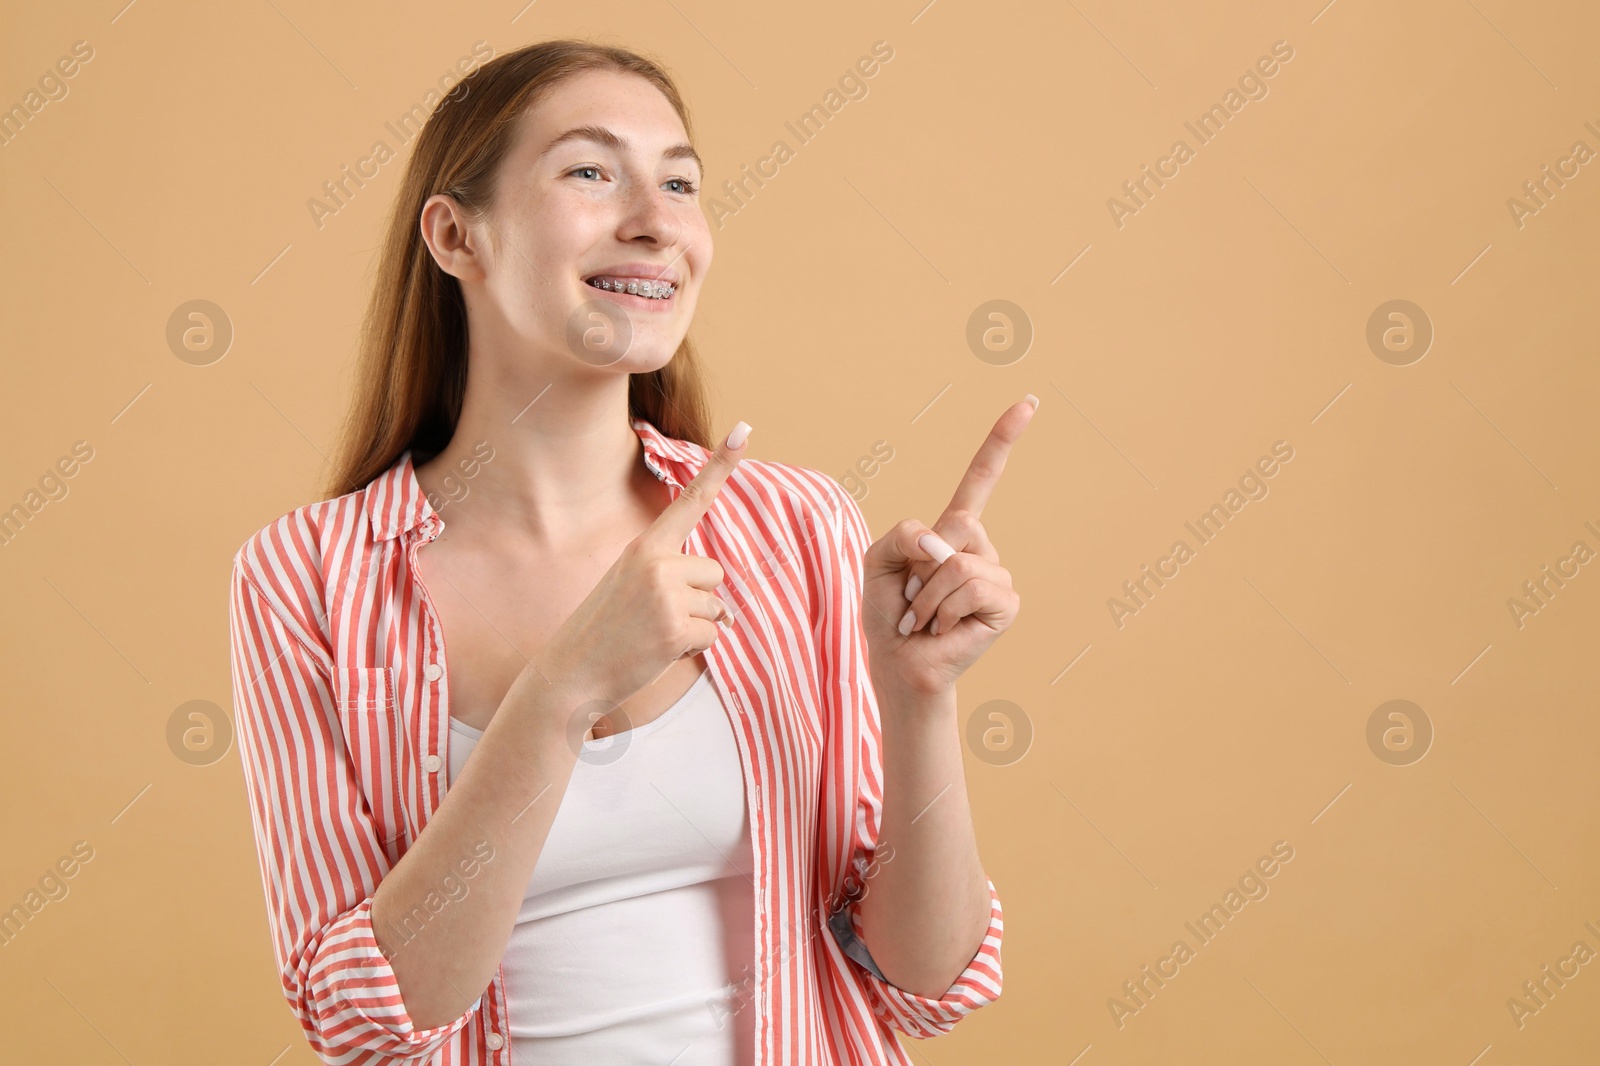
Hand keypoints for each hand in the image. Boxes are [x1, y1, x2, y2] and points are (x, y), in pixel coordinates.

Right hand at [540, 421, 751, 707]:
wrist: (571, 672)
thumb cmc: (604, 629)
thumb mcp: (629, 584)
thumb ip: (672, 579)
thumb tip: (729, 613)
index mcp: (645, 546)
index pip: (691, 500)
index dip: (721, 465)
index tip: (745, 429)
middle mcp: (657, 563)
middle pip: (714, 572)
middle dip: (698, 598)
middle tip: (655, 616)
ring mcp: (666, 596)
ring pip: (717, 606)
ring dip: (695, 625)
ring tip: (653, 634)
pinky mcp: (675, 629)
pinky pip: (712, 635)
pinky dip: (693, 648)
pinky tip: (659, 651)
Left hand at [861, 399, 1034, 696]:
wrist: (898, 663)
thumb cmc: (889, 614)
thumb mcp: (878, 559)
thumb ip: (903, 535)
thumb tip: (945, 545)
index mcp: (953, 532)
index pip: (981, 478)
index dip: (1002, 441)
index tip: (1029, 402)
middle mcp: (981, 549)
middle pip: (958, 521)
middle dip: (921, 562)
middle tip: (914, 598)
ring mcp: (997, 575)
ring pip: (958, 561)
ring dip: (927, 594)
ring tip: (925, 618)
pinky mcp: (1006, 603)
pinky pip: (969, 585)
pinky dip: (942, 609)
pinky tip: (942, 629)